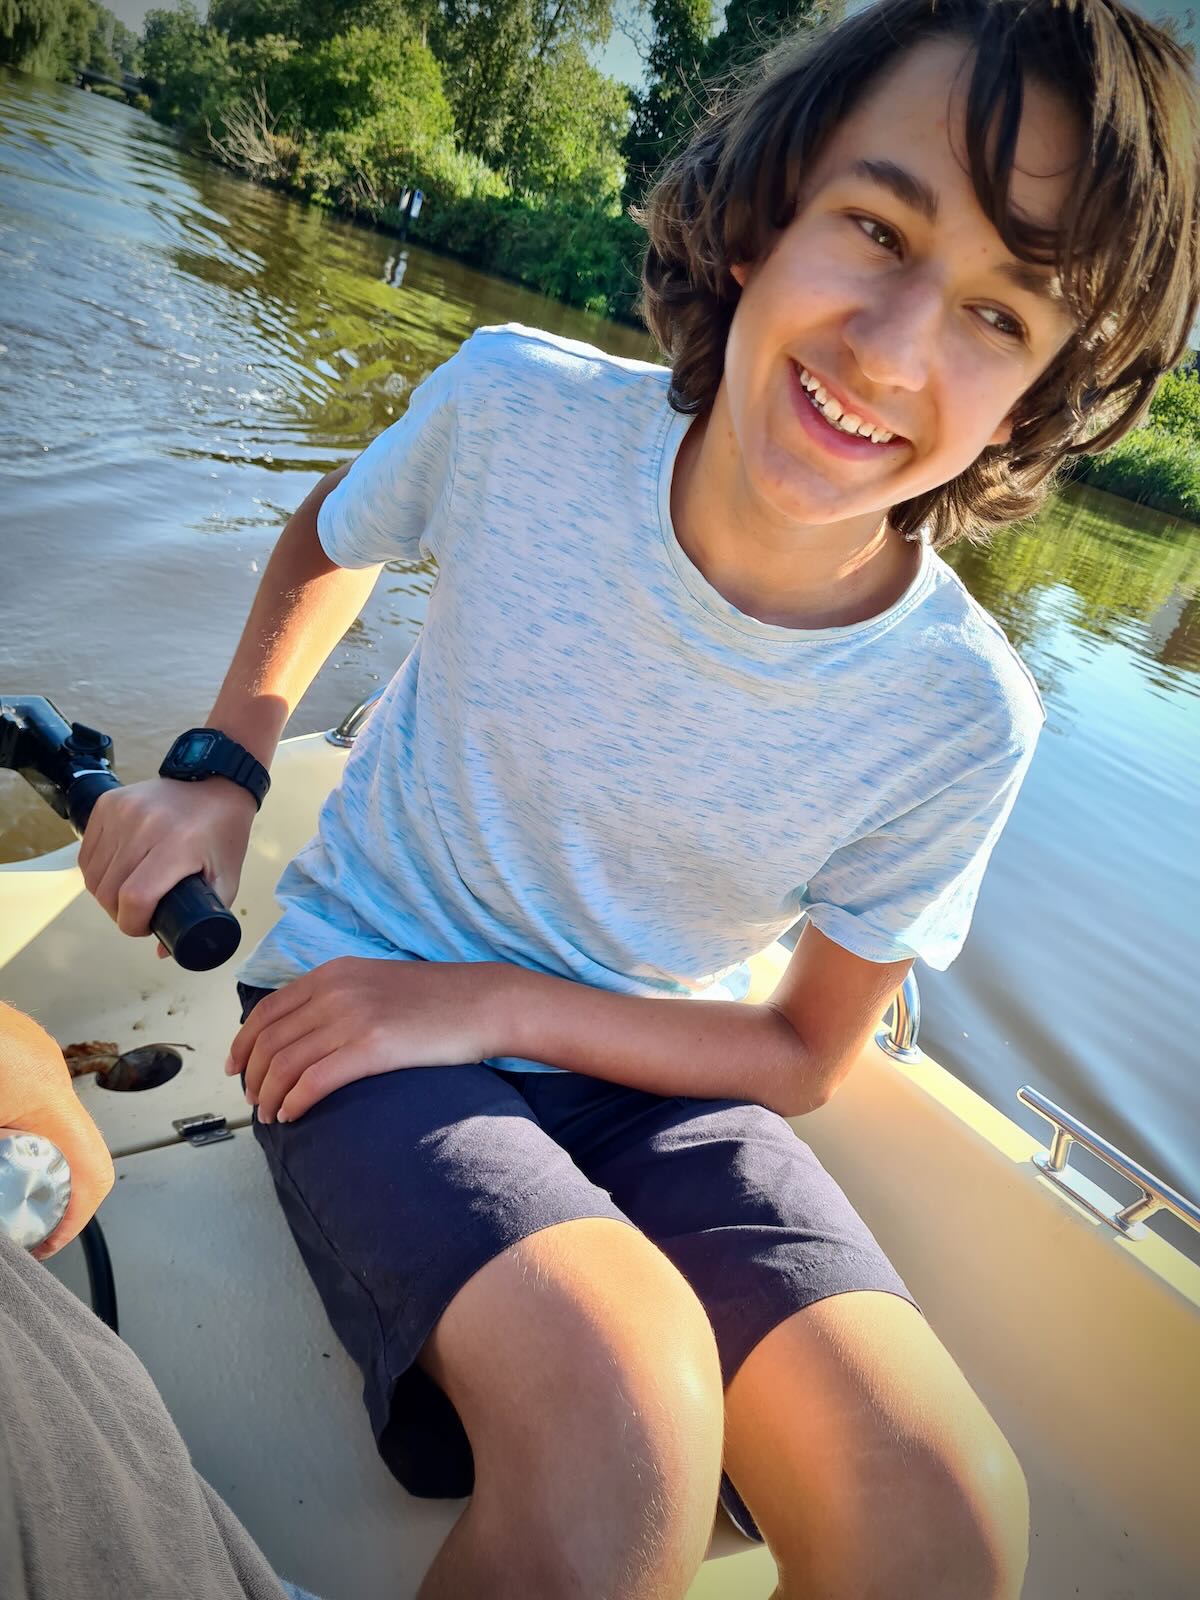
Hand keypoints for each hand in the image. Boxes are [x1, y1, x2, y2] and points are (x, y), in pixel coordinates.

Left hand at [0, 1003, 114, 1259]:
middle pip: (72, 1146)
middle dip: (43, 1190)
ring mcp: (30, 1049)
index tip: (41, 1245)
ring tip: (0, 1173)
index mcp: (38, 1092)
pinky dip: (15, 1124)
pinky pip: (28, 1094)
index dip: (71, 1222)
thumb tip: (5, 1204)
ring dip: (26, 1155)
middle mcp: (44, 1067)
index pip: (92, 1170)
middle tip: (12, 1214)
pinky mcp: (12, 1040)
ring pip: (48, 1120)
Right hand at [78, 776, 256, 956]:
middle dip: (120, 914)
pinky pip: (87, 852)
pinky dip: (97, 871)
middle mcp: (145, 826)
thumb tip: (163, 952)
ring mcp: (121, 811)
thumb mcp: (226, 879)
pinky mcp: (107, 803)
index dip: (133, 924)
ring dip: (106, 894)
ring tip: (130, 894)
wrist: (216, 782)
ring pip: (93, 874)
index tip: (145, 928)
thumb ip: (204, 916)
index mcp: (177, 846)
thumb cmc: (223, 834)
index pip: (135, 897)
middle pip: (108, 890)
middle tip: (140, 914)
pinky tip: (118, 873)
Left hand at [227, 956, 504, 1123]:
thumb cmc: (436, 999)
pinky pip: (314, 1081)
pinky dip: (294, 1101)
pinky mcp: (372, 1047)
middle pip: (269, 1040)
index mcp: (332, 972)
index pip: (267, 1010)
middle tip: (253, 1100)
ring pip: (284, 1063)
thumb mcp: (376, 981)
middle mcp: (335, 990)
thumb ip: (338, 995)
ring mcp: (352, 1017)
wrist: (484, 1001)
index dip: (243, 1043)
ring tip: (271, 1114)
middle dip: (252, 1076)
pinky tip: (293, 1115)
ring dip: (269, 1095)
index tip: (235, 1068)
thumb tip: (304, 1031)